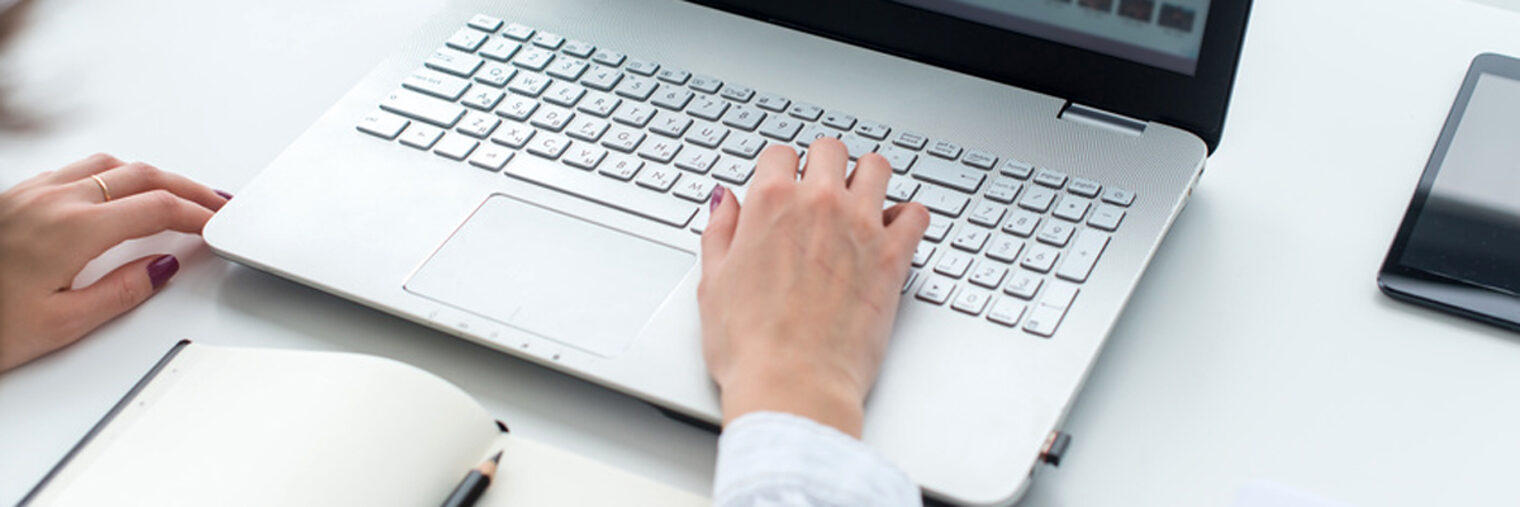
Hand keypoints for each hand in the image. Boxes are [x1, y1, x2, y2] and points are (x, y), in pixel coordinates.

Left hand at [0, 154, 227, 370]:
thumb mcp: (62, 323)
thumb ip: (123, 290)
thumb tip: (162, 265)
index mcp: (72, 229)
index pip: (157, 208)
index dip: (198, 214)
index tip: (219, 223)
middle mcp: (52, 200)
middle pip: (142, 175)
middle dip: (188, 187)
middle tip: (217, 202)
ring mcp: (30, 192)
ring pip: (111, 164)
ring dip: (152, 175)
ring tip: (177, 194)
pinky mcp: (14, 195)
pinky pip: (79, 169)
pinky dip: (116, 174)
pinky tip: (121, 192)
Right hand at [698, 138, 929, 436]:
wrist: (793, 384)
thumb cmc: (750, 346)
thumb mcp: (712, 283)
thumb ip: (720, 232)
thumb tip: (724, 202)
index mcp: (770, 203)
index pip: (779, 154)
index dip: (778, 171)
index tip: (781, 186)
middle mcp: (819, 204)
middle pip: (830, 149)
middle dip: (823, 164)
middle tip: (819, 190)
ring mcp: (862, 227)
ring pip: (877, 167)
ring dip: (867, 179)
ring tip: (859, 201)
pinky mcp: (894, 257)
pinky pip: (916, 214)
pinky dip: (907, 218)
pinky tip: (893, 231)